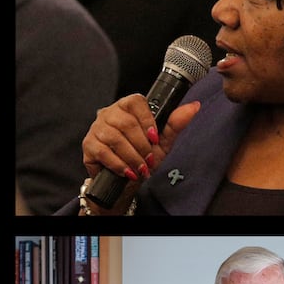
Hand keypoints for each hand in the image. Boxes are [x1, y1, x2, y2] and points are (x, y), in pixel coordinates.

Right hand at [82, 95, 201, 195]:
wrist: (127, 181)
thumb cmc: (144, 157)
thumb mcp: (163, 141)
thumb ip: (176, 123)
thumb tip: (194, 106)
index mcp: (128, 107)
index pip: (136, 102)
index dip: (147, 121)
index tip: (155, 138)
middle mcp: (109, 113)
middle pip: (126, 123)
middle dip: (141, 145)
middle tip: (149, 159)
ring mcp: (97, 128)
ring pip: (115, 138)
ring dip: (132, 157)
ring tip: (140, 168)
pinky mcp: (88, 145)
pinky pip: (103, 152)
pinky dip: (118, 164)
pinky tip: (127, 172)